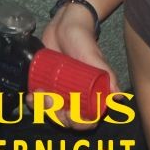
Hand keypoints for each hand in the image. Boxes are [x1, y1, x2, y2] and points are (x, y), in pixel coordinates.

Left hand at [40, 1, 115, 130]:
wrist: (64, 25)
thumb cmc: (83, 40)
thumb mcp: (95, 58)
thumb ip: (108, 76)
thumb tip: (119, 97)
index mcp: (92, 95)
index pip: (87, 121)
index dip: (78, 124)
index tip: (69, 114)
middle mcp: (76, 97)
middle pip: (66, 120)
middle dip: (56, 115)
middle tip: (50, 98)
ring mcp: (60, 92)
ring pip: (51, 112)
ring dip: (42, 108)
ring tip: (39, 93)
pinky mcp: (46, 85)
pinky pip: (39, 101)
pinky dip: (34, 102)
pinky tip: (31, 95)